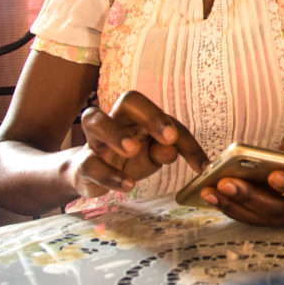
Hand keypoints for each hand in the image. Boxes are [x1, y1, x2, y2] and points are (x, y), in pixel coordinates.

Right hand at [67, 90, 208, 197]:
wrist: (90, 174)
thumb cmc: (128, 158)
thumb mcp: (151, 155)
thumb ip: (163, 151)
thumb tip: (172, 151)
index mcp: (138, 117)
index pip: (165, 119)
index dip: (185, 140)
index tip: (202, 166)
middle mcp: (116, 120)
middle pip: (128, 99)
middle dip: (151, 115)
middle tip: (169, 137)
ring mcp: (94, 140)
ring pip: (94, 119)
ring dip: (115, 134)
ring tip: (133, 151)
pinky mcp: (82, 164)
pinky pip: (89, 163)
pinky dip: (108, 174)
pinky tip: (127, 184)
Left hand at [199, 140, 283, 224]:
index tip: (273, 175)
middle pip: (278, 210)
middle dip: (249, 197)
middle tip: (225, 183)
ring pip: (261, 217)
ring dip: (234, 206)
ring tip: (209, 191)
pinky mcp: (276, 216)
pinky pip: (253, 216)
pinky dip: (233, 207)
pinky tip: (213, 195)